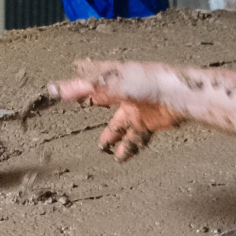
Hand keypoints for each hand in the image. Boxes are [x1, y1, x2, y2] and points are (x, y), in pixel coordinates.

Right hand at [51, 60, 187, 161]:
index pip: (91, 80)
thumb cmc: (148, 82)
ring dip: (111, 137)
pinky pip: (136, 138)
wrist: (181, 97)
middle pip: (104, 101)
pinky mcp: (149, 123)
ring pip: (119, 125)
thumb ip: (82, 88)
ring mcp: (136, 109)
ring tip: (102, 148)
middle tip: (80, 114)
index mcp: (114, 78)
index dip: (78, 85)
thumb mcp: (111, 83)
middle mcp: (124, 92)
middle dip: (92, 107)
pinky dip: (128, 148)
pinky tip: (119, 158)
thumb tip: (54, 88)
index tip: (64, 90)